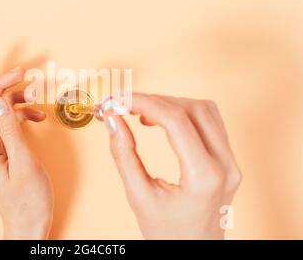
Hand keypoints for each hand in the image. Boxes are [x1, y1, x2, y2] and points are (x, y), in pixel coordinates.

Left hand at [0, 58, 52, 238]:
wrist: (30, 226)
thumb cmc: (28, 201)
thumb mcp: (23, 162)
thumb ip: (10, 129)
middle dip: (2, 86)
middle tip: (24, 74)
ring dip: (15, 100)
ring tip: (36, 95)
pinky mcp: (2, 151)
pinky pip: (7, 125)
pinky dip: (22, 115)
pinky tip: (38, 116)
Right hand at [102, 93, 241, 238]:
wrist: (194, 253)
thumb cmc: (168, 234)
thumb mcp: (138, 196)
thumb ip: (123, 154)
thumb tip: (112, 120)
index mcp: (204, 177)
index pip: (175, 120)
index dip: (143, 103)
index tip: (118, 101)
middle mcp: (225, 165)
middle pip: (192, 109)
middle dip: (154, 100)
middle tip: (124, 104)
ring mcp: (232, 162)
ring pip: (205, 110)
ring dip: (171, 103)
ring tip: (142, 113)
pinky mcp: (229, 160)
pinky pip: (211, 122)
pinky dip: (185, 113)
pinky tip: (163, 120)